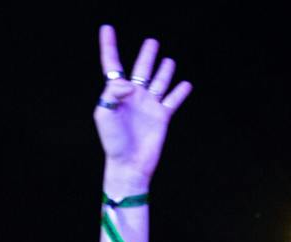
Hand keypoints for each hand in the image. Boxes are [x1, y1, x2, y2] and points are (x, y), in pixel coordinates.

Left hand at [93, 26, 191, 191]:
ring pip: (159, 82)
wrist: (129, 165)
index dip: (109, 46)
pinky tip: (186, 84)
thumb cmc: (113, 142)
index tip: (107, 28)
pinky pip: (173, 100)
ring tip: (168, 61)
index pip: (112, 65)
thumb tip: (129, 83)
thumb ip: (112, 94)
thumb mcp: (104, 115)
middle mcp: (134, 96)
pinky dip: (180, 92)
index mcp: (116, 93)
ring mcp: (149, 105)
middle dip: (146, 55)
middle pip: (141, 69)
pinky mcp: (162, 116)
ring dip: (164, 71)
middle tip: (151, 42)